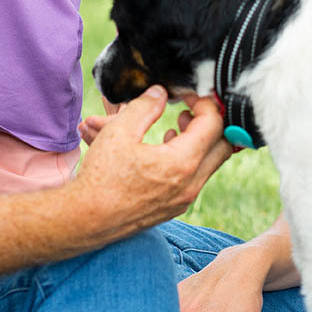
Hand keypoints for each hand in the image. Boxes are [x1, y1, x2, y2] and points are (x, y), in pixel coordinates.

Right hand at [74, 87, 232, 236]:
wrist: (88, 219)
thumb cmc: (101, 177)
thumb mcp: (119, 131)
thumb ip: (144, 107)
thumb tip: (160, 93)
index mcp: (181, 162)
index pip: (213, 125)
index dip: (204, 103)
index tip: (187, 95)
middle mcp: (190, 184)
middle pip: (223, 146)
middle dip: (210, 122)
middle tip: (189, 110)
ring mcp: (184, 199)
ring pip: (210, 164)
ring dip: (200, 141)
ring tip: (176, 126)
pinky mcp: (175, 207)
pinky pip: (196, 178)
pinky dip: (190, 158)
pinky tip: (165, 148)